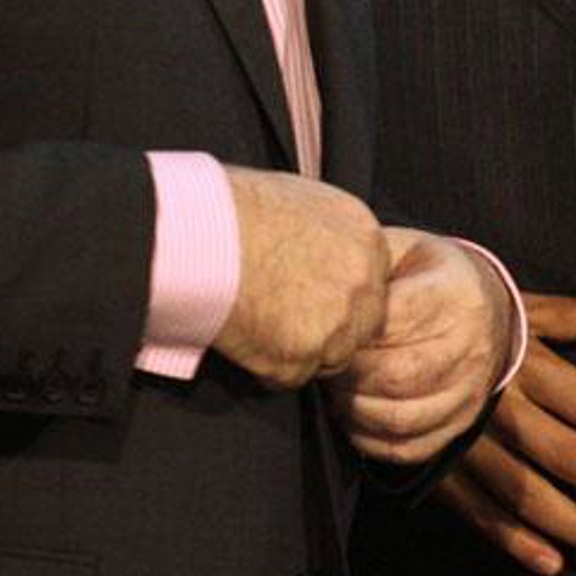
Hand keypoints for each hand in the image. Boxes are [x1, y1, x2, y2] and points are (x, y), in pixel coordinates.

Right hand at [213, 167, 387, 388]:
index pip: (373, 282)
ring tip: (260, 321)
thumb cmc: (237, 207)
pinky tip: (244, 334)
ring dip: (301, 348)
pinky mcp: (302, 358)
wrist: (202, 233)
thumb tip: (319, 249)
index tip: (314, 292)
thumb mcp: (302, 200)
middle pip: (362, 324)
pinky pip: (290, 375)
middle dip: (330, 326)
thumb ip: (327, 232)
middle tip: (287, 314)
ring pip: (330, 356)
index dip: (342, 292)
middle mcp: (362, 283)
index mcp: (366, 238)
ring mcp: (337, 325)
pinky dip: (267, 365)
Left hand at [330, 229, 514, 463]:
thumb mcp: (403, 251)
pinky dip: (368, 438)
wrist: (485, 304)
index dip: (351, 330)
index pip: (395, 321)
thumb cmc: (427, 275)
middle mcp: (472, 345)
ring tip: (333, 387)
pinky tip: (350, 414)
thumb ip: (366, 267)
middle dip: (347, 373)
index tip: (324, 327)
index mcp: (456, 293)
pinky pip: (406, 448)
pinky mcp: (460, 423)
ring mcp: (470, 390)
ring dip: (352, 408)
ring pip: (399, 418)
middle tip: (321, 362)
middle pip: (396, 375)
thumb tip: (315, 284)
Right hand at [438, 292, 575, 575]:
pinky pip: (481, 513)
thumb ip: (568, 316)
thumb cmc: (459, 318)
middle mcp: (501, 407)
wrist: (379, 331)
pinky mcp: (438, 470)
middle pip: (566, 456)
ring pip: (529, 494)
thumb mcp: (515, 306)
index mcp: (525, 363)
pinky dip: (516, 542)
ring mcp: (468, 444)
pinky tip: (550, 565)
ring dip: (573, 527)